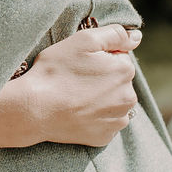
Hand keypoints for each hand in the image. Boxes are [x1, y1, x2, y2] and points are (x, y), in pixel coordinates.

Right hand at [25, 24, 141, 147]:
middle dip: (102, 78)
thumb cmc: (56, 72)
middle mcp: (128, 98)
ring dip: (100, 98)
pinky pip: (104, 122)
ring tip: (75, 96)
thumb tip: (137, 37)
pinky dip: (93, 117)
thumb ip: (115, 34)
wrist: (34, 109)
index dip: (98, 57)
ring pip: (113, 103)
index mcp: (125, 71)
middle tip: (75, 79)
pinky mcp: (105, 137)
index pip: (119, 57)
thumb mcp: (83, 40)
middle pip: (118, 81)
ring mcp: (117, 120)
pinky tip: (76, 112)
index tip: (80, 63)